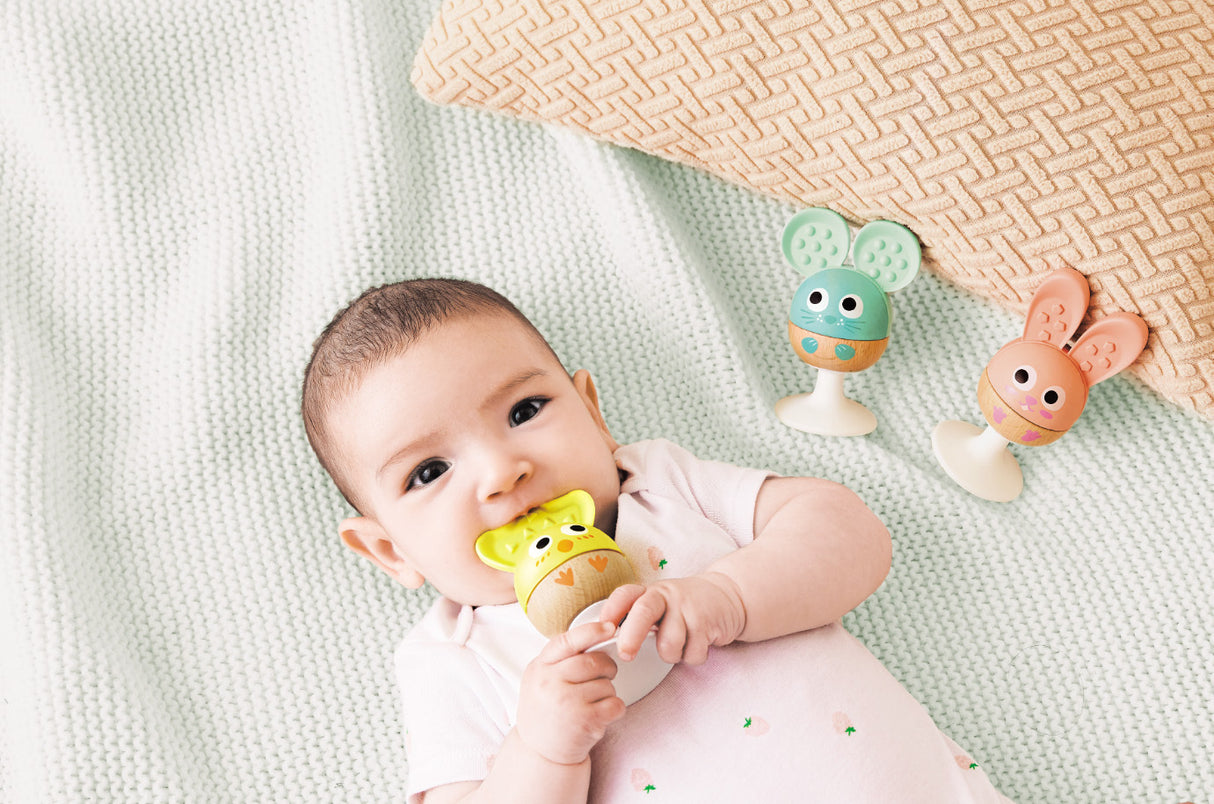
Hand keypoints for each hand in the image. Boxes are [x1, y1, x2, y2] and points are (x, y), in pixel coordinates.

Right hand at [515, 621, 625, 765]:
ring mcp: (567, 702)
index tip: (609, 627)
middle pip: (594, 661)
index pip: (567, 641)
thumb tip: (593, 636)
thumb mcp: (539, 679)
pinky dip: (615, 710)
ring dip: (607, 693)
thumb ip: (559, 660)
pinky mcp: (584, 721)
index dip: (592, 631)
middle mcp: (550, 682)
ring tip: (591, 705)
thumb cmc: (544, 713)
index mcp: (539, 667)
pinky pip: (615, 704)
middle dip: (607, 668)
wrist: (539, 754)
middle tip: (605, 676)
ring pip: (607, 684)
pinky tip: (600, 716)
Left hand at [598, 573, 745, 665]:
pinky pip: (692, 654)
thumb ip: (638, 615)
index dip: (610, 611)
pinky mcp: (706, 622)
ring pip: (669, 643)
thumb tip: (606, 639)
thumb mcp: (661, 603)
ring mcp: (687, 607)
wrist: (728, 595)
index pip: (625, 595)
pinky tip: (698, 643)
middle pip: (643, 613)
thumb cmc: (686, 606)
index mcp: (650, 591)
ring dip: (672, 655)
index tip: (602, 628)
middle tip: (625, 655)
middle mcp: (667, 595)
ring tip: (679, 645)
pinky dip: (693, 657)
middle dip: (631, 637)